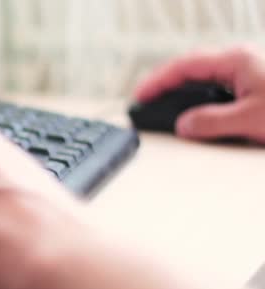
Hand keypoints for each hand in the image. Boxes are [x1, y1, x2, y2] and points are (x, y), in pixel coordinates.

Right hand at [134, 46, 264, 142]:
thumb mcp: (251, 119)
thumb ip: (213, 122)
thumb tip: (184, 126)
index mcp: (237, 60)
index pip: (183, 66)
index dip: (156, 81)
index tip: (139, 96)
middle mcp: (240, 61)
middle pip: (188, 67)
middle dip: (162, 82)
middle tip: (142, 98)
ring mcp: (245, 71)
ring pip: (200, 76)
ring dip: (177, 87)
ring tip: (158, 100)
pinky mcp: (251, 85)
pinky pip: (212, 85)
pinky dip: (193, 95)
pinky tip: (187, 106)